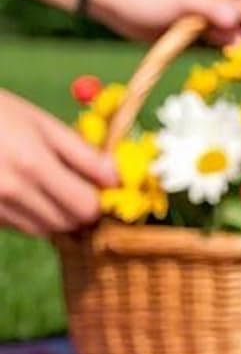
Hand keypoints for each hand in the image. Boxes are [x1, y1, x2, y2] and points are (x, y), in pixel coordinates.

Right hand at [0, 91, 117, 236]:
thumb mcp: (42, 124)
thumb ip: (82, 153)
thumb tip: (115, 178)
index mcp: (34, 164)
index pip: (85, 206)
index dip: (100, 200)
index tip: (103, 188)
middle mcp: (12, 191)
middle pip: (67, 223)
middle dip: (80, 211)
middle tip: (80, 189)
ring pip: (43, 230)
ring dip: (56, 216)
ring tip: (51, 189)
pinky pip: (19, 227)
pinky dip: (30, 216)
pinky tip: (26, 193)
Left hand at [87, 0, 240, 46]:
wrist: (114, 2)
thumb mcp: (182, 0)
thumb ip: (211, 7)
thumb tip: (238, 20)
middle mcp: (219, 5)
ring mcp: (206, 21)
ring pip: (233, 38)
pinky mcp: (193, 36)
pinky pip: (216, 46)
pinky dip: (224, 56)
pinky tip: (229, 68)